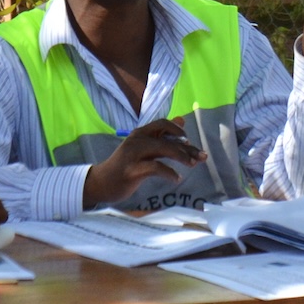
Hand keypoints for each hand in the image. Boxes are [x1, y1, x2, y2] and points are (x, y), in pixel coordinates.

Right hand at [83, 119, 203, 207]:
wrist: (101, 183)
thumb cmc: (124, 166)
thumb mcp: (142, 148)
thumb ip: (161, 136)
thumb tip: (181, 120)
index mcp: (139, 134)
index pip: (162, 124)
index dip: (178, 130)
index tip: (189, 142)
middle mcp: (136, 140)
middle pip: (167, 139)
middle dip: (188, 148)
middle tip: (202, 157)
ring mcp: (133, 155)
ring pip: (162, 149)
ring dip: (182, 156)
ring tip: (193, 164)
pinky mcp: (132, 170)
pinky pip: (156, 167)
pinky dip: (169, 172)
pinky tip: (177, 178)